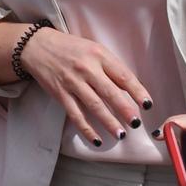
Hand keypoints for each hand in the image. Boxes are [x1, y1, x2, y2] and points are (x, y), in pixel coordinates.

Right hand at [19, 28, 152, 148]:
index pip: (123, 76)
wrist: (38, 46)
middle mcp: (87, 69)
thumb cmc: (71, 48)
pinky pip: (76, 115)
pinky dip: (86, 129)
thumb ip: (110, 67)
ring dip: (108, 122)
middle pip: (110, 93)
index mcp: (99, 55)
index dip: (137, 91)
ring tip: (120, 134)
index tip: (147, 104)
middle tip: (136, 123)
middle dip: (125, 110)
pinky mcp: (60, 94)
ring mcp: (72, 82)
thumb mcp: (94, 49)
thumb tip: (129, 89)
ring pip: (94, 106)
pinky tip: (96, 139)